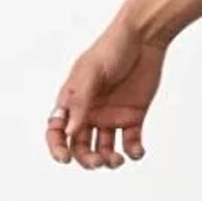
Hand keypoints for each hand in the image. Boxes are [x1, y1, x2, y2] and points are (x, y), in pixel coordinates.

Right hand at [45, 20, 167, 169]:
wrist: (144, 38)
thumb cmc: (112, 49)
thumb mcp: (91, 72)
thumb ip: (80, 101)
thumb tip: (70, 131)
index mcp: (73, 101)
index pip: (57, 131)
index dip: (57, 147)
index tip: (64, 159)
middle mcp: (89, 112)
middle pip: (81, 145)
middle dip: (87, 159)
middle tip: (98, 162)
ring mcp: (111, 116)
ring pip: (104, 148)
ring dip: (108, 160)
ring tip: (117, 159)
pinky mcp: (133, 117)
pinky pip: (130, 142)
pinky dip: (133, 152)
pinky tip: (136, 152)